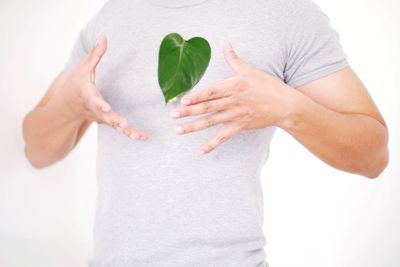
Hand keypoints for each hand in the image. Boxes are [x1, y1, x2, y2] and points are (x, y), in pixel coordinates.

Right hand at [59, 35, 146, 139]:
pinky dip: (130, 133)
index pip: (93, 99)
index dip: (99, 104)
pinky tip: (142, 137)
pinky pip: (119, 129)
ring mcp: (101, 118)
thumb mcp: (84, 67)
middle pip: (105, 116)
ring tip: (139, 136)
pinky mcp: (107, 122)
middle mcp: (94, 109)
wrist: (67, 105)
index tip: (106, 107)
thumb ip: (95, 54)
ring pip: (114, 126)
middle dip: (115, 120)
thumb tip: (105, 36)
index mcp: (87, 94)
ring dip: (126, 131)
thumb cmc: (77, 83)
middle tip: (124, 124)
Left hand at [170, 41, 294, 153]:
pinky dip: (211, 145)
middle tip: (173, 114)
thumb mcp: (251, 71)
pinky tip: (200, 151)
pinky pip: (223, 137)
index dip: (197, 96)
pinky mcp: (239, 127)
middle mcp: (233, 102)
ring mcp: (235, 116)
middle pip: (208, 107)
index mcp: (234, 87)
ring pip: (211, 122)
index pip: (212, 92)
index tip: (183, 100)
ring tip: (178, 130)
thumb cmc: (268, 86)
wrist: (285, 105)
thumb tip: (226, 44)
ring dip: (194, 126)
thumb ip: (234, 59)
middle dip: (189, 111)